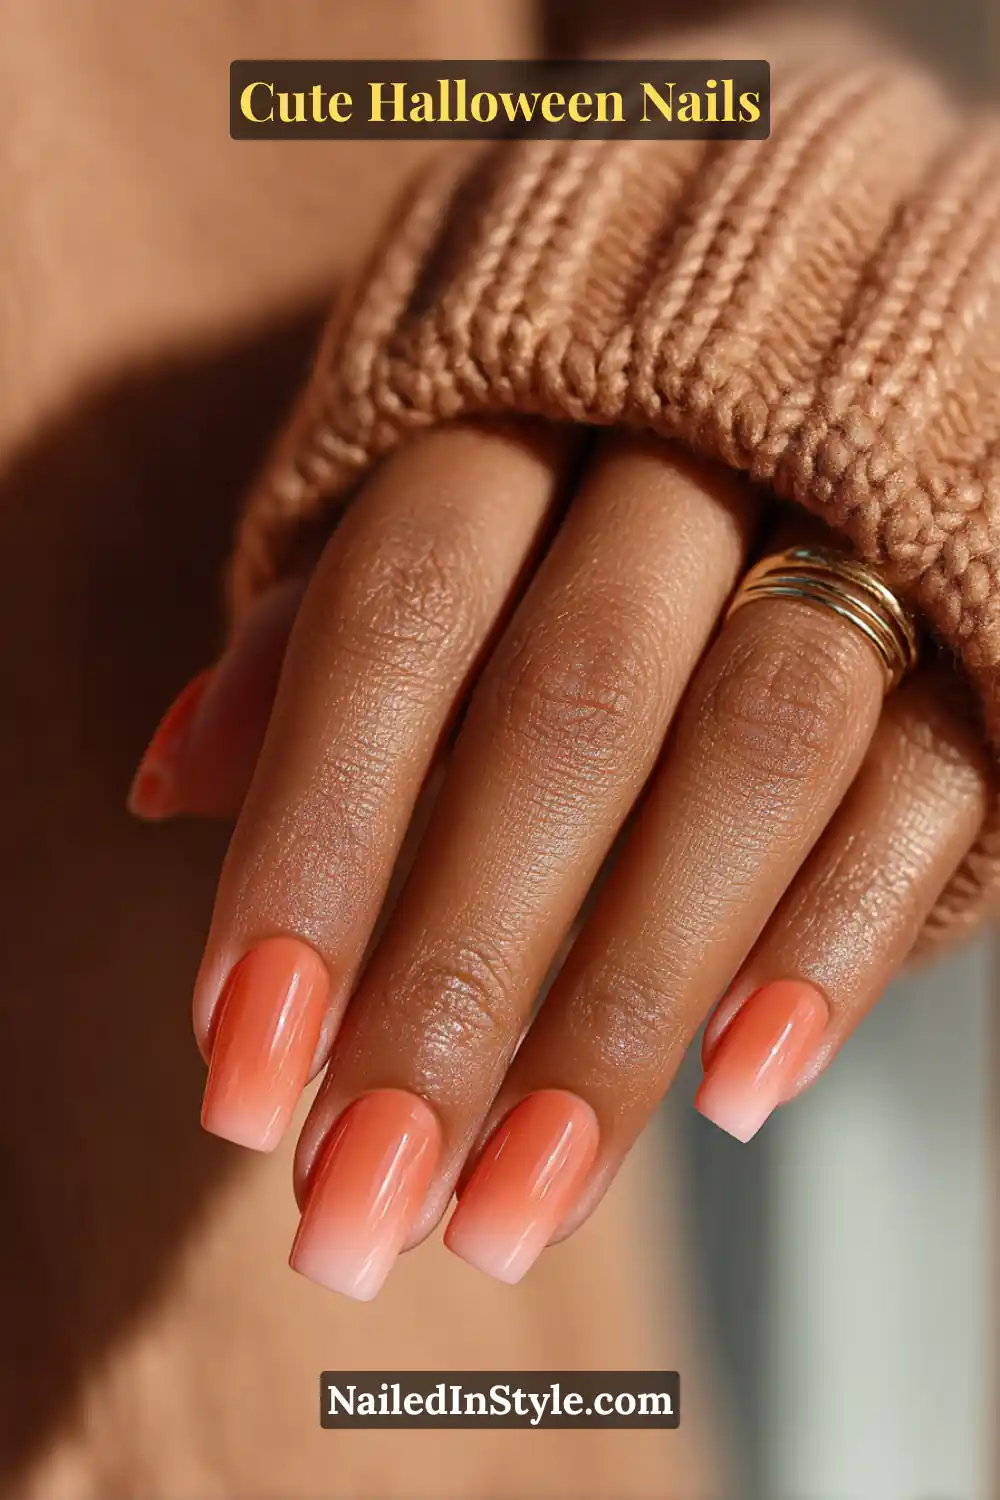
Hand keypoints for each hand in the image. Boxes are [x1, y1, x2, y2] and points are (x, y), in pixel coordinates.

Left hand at [130, 420, 992, 1298]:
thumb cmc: (594, 464)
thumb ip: (323, 631)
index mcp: (525, 413)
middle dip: (456, 970)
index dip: (314, 840)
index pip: (396, 620)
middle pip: (569, 714)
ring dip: (626, 1007)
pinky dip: (832, 937)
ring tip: (517, 1200)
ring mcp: (855, 533)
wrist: (846, 335)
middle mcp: (691, 456)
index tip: (241, 1059)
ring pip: (753, 760)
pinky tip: (736, 1090)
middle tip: (360, 1194)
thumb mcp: (442, 507)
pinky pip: (924, 779)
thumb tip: (170, 779)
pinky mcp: (977, 621)